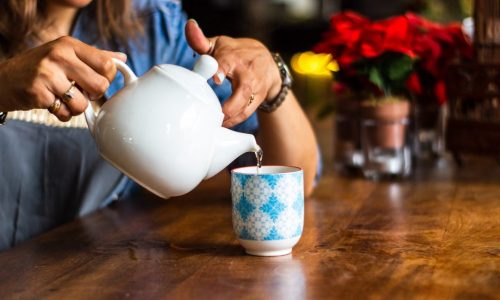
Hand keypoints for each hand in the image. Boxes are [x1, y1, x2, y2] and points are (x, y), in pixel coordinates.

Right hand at [0, 36, 125, 120]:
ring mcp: (47, 74)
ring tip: (64, 98)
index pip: (107, 65)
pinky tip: (52, 104)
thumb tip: (122, 59)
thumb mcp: (65, 54)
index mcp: (69, 44)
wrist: (2, 80)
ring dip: (76, 108)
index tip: (96, 81)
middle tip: (81, 92)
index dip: (107, 79)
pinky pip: (65, 113)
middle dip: (93, 95)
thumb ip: (94, 57)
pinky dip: (62, 114)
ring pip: (83, 104)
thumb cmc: (40, 68)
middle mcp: (59, 56)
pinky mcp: (38, 93)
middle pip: (100, 86)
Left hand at [185, 20, 281, 127]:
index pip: (228, 61)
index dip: (221, 69)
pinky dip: (234, 122)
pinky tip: (221, 127)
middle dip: (231, 104)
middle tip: (216, 114)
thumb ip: (201, 40)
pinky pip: (247, 114)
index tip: (216, 78)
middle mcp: (247, 73)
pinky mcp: (258, 100)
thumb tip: (190, 27)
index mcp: (234, 57)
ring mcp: (256, 88)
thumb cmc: (237, 53)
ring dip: (230, 118)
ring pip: (246, 106)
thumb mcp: (220, 44)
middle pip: (243, 90)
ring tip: (214, 125)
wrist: (267, 64)